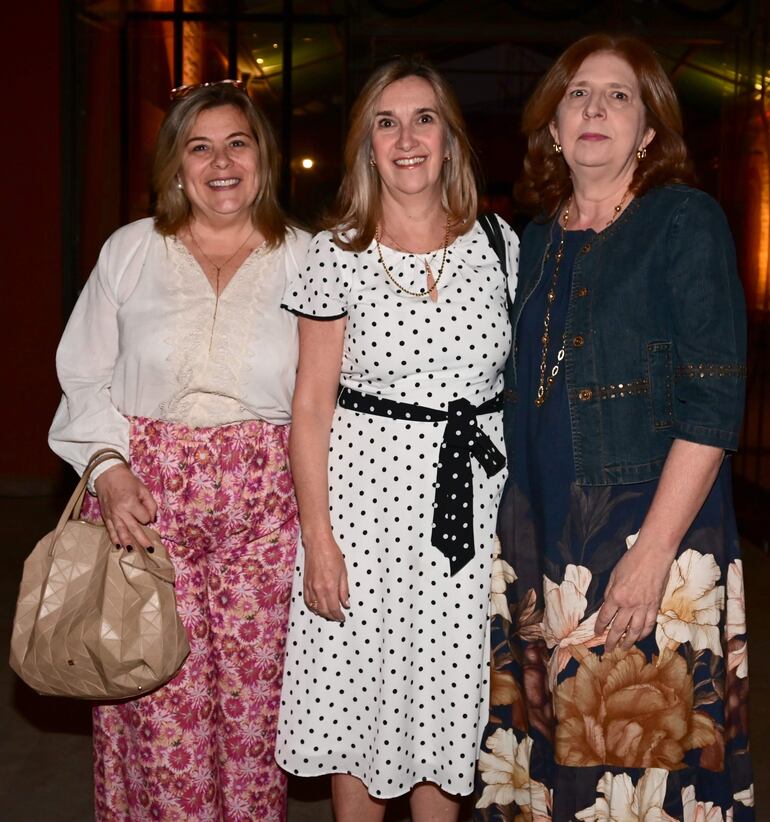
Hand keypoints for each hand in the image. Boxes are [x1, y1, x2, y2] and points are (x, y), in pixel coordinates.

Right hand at [94, 464, 157, 549]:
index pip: (144, 518)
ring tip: (133, 552)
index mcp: (130, 503)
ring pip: (121, 533)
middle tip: (150, 550)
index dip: (148, 516)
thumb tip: (152, 519)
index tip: (147, 512)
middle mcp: (120, 512)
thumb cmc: (127, 481)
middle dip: (142, 540)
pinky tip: (118, 547)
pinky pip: (110, 530)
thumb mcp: (143, 489)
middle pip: (134, 529)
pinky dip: (114, 539)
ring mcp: (112, 515)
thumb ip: (150, 504)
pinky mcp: (106, 517)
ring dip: (128, 543)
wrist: (107, 475)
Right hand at [303, 534, 349, 622]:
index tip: (342, 617)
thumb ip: (344, 590)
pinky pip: (307, 601)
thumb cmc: (332, 554)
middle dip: (331, 617)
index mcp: (330, 586)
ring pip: (315, 608)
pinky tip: (317, 608)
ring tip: (329, 614)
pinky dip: (312, 607)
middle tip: (337, 617)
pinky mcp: (305, 584)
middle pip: (324, 610)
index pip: (334, 608)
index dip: (338, 616)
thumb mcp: (343, 572)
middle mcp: (318, 589)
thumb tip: (346, 604)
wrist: (317, 544)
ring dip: (322, 613)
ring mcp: (310, 587)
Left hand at [595, 536, 673, 651]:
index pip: (605, 617)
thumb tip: (607, 604)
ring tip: (623, 649)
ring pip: (635, 631)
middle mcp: (629, 604)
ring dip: (628, 642)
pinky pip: (649, 624)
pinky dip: (643, 633)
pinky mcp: (655, 606)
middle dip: (611, 641)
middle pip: (618, 628)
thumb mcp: (613, 575)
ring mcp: (644, 607)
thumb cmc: (631, 561)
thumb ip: (610, 592)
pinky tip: (639, 637)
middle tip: (608, 650)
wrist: (653, 555)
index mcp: (616, 596)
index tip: (596, 633)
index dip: (599, 627)